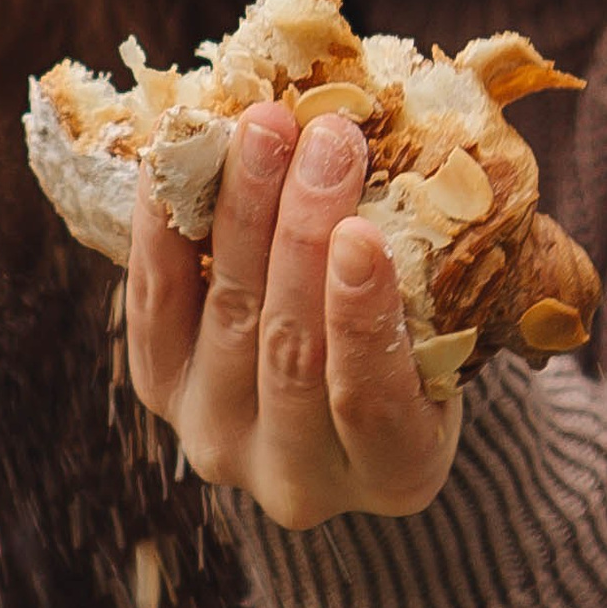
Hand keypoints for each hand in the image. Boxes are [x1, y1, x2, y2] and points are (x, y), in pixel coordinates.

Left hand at [126, 104, 462, 531]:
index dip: (362, 319)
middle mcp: (298, 480)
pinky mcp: (160, 390)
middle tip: (326, 139)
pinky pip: (154, 303)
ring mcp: (218, 438)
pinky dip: (163, 227)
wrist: (337, 385)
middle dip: (304, 231)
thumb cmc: (420, 341)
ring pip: (228, 316)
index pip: (373, 403)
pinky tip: (180, 160)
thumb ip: (442, 273)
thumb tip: (441, 150)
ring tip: (268, 128)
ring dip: (245, 209)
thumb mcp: (453, 329)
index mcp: (397, 472)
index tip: (361, 233)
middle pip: (290, 347)